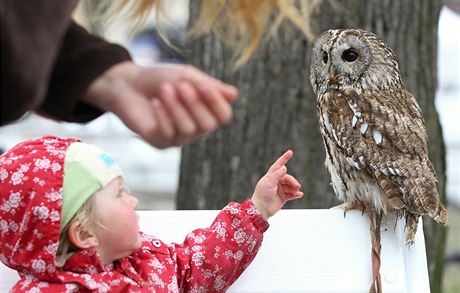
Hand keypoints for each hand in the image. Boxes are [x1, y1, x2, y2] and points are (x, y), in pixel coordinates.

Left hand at [84, 62, 237, 147]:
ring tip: (164, 90)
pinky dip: (163, 116)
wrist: (127, 84)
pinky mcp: (160, 142)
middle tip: (180, 86)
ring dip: (176, 108)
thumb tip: (234, 94)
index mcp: (206, 110)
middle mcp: (196, 127)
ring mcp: (179, 137)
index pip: (223, 115)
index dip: (216, 103)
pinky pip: (169, 134)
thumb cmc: (159, 78)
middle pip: (208, 125)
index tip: (204, 87)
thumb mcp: (185, 76)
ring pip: (188, 129)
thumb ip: (208, 86)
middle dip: (195, 105)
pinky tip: (155, 103)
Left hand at [251, 150, 303, 219]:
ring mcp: (279, 190)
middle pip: (287, 178)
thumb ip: (277, 174)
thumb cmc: (262, 195)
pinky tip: (299, 194)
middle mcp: (275, 182)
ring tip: (297, 191)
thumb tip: (284, 167)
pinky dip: (296, 194)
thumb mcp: (269, 182)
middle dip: (292, 181)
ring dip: (294, 188)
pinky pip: (291, 194)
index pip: (278, 165)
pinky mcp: (283, 197)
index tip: (290, 152)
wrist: (261, 209)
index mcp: (270, 176)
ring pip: (290, 186)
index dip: (284, 158)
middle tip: (297, 186)